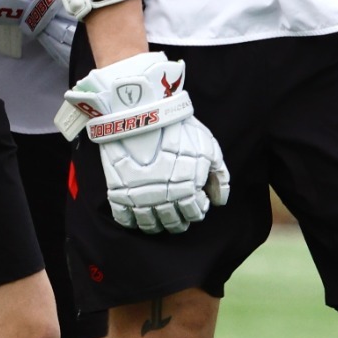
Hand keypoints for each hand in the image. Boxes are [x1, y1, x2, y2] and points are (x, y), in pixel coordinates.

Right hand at [57, 53, 229, 233]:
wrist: (141, 112)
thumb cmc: (180, 128)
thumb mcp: (209, 147)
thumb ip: (220, 176)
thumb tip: (219, 201)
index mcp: (187, 192)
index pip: (194, 214)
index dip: (198, 208)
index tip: (196, 198)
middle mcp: (164, 201)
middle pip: (173, 224)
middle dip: (179, 219)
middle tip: (178, 210)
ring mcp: (138, 199)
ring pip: (149, 225)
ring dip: (156, 224)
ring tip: (159, 215)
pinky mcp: (117, 192)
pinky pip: (123, 218)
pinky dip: (130, 221)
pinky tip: (136, 215)